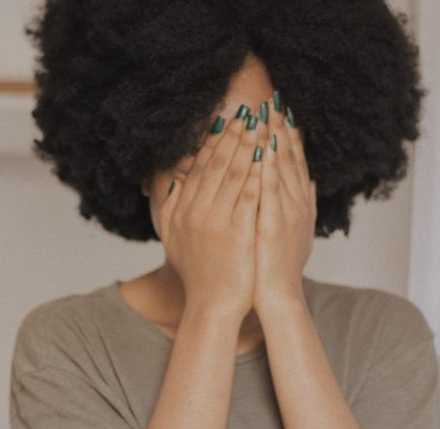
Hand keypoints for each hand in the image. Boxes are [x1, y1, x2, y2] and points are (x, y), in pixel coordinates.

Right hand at [160, 109, 268, 320]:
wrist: (212, 305)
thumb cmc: (197, 273)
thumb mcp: (174, 237)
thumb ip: (171, 206)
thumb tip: (175, 178)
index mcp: (184, 209)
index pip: (200, 166)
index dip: (215, 141)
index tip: (227, 120)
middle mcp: (197, 210)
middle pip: (217, 163)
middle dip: (234, 134)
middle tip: (248, 112)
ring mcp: (217, 220)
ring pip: (233, 173)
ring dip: (248, 145)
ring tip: (260, 124)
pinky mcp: (237, 232)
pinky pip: (248, 195)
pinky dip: (257, 173)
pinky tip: (268, 155)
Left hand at [253, 96, 316, 311]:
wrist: (275, 295)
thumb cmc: (277, 265)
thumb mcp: (292, 230)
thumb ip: (300, 204)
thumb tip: (308, 181)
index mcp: (298, 202)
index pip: (293, 161)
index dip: (288, 135)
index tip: (280, 111)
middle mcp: (297, 203)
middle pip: (289, 158)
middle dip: (281, 128)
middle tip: (274, 101)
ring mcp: (288, 212)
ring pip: (282, 168)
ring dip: (275, 139)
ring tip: (268, 113)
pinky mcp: (275, 224)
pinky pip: (271, 190)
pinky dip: (269, 167)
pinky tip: (264, 147)